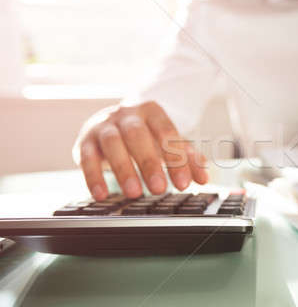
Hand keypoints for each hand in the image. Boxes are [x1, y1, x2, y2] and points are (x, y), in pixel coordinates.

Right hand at [73, 101, 207, 200]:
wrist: (115, 122)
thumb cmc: (148, 136)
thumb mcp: (168, 143)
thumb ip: (187, 159)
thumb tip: (203, 178)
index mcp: (151, 111)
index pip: (166, 132)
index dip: (175, 158)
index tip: (183, 183)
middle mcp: (126, 115)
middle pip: (137, 135)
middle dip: (149, 163)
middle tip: (159, 189)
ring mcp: (103, 125)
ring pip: (112, 143)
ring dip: (123, 169)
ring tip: (134, 193)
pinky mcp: (84, 141)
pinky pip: (86, 158)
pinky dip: (93, 176)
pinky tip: (102, 194)